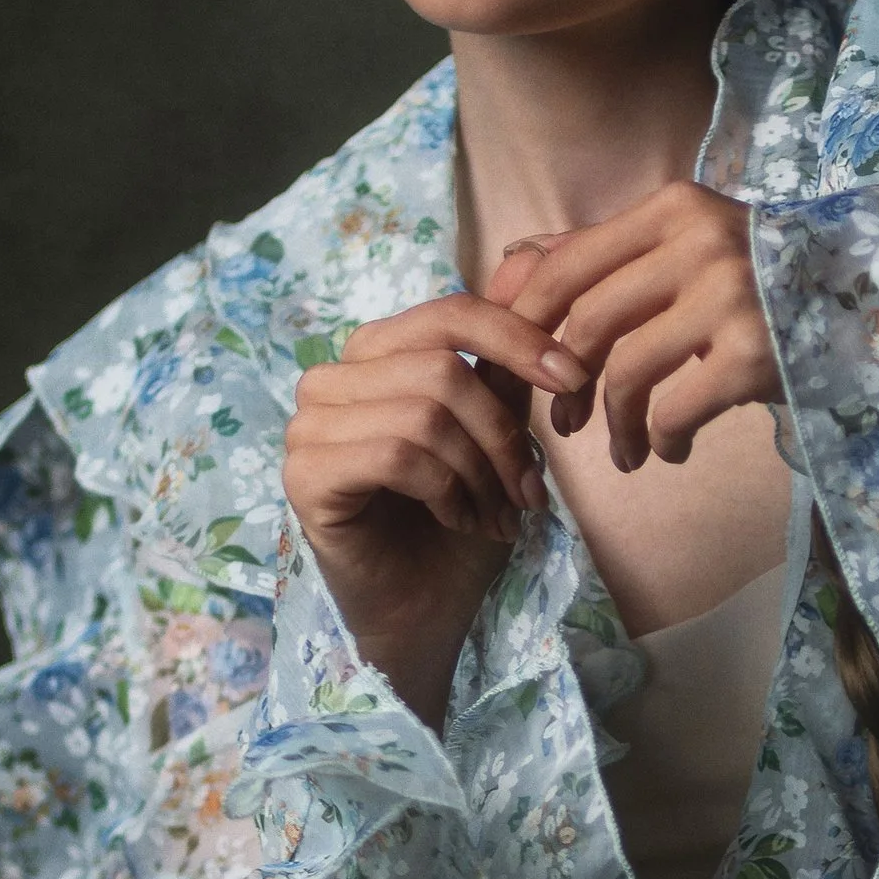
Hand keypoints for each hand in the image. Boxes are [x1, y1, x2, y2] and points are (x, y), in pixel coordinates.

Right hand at [284, 296, 589, 725]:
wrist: (428, 614)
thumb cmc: (460, 526)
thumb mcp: (498, 435)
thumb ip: (504, 363)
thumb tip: (532, 264)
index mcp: (375, 357)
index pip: (448, 313)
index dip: (516, 336)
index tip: (574, 378)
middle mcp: (330, 380)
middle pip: (439, 364)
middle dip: (502, 432)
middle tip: (527, 491)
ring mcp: (307, 427)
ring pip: (423, 410)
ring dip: (481, 471)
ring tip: (497, 515)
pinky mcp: (304, 476)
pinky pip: (396, 454)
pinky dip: (447, 492)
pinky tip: (459, 522)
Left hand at [491, 183, 783, 473]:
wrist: (868, 302)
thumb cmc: (759, 279)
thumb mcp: (682, 245)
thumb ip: (599, 252)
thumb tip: (507, 268)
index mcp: (672, 209)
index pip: (566, 265)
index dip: (525, 325)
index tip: (515, 370)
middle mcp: (700, 243)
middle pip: (589, 321)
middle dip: (562, 385)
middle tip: (563, 424)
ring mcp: (731, 297)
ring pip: (626, 371)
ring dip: (614, 425)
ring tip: (623, 451)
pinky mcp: (755, 354)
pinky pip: (674, 409)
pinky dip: (660, 439)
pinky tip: (670, 448)